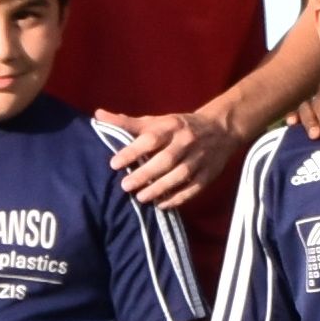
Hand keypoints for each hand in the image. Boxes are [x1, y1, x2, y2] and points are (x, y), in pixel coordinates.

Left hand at [109, 106, 239, 206]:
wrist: (221, 129)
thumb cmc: (181, 126)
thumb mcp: (158, 120)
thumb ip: (128, 123)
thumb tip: (98, 115)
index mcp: (172, 126)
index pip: (151, 139)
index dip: (132, 151)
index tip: (114, 164)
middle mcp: (186, 142)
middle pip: (165, 160)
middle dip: (145, 174)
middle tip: (125, 186)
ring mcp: (199, 159)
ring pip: (179, 176)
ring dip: (160, 188)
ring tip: (140, 198)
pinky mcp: (209, 174)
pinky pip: (193, 189)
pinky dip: (178, 198)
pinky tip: (162, 205)